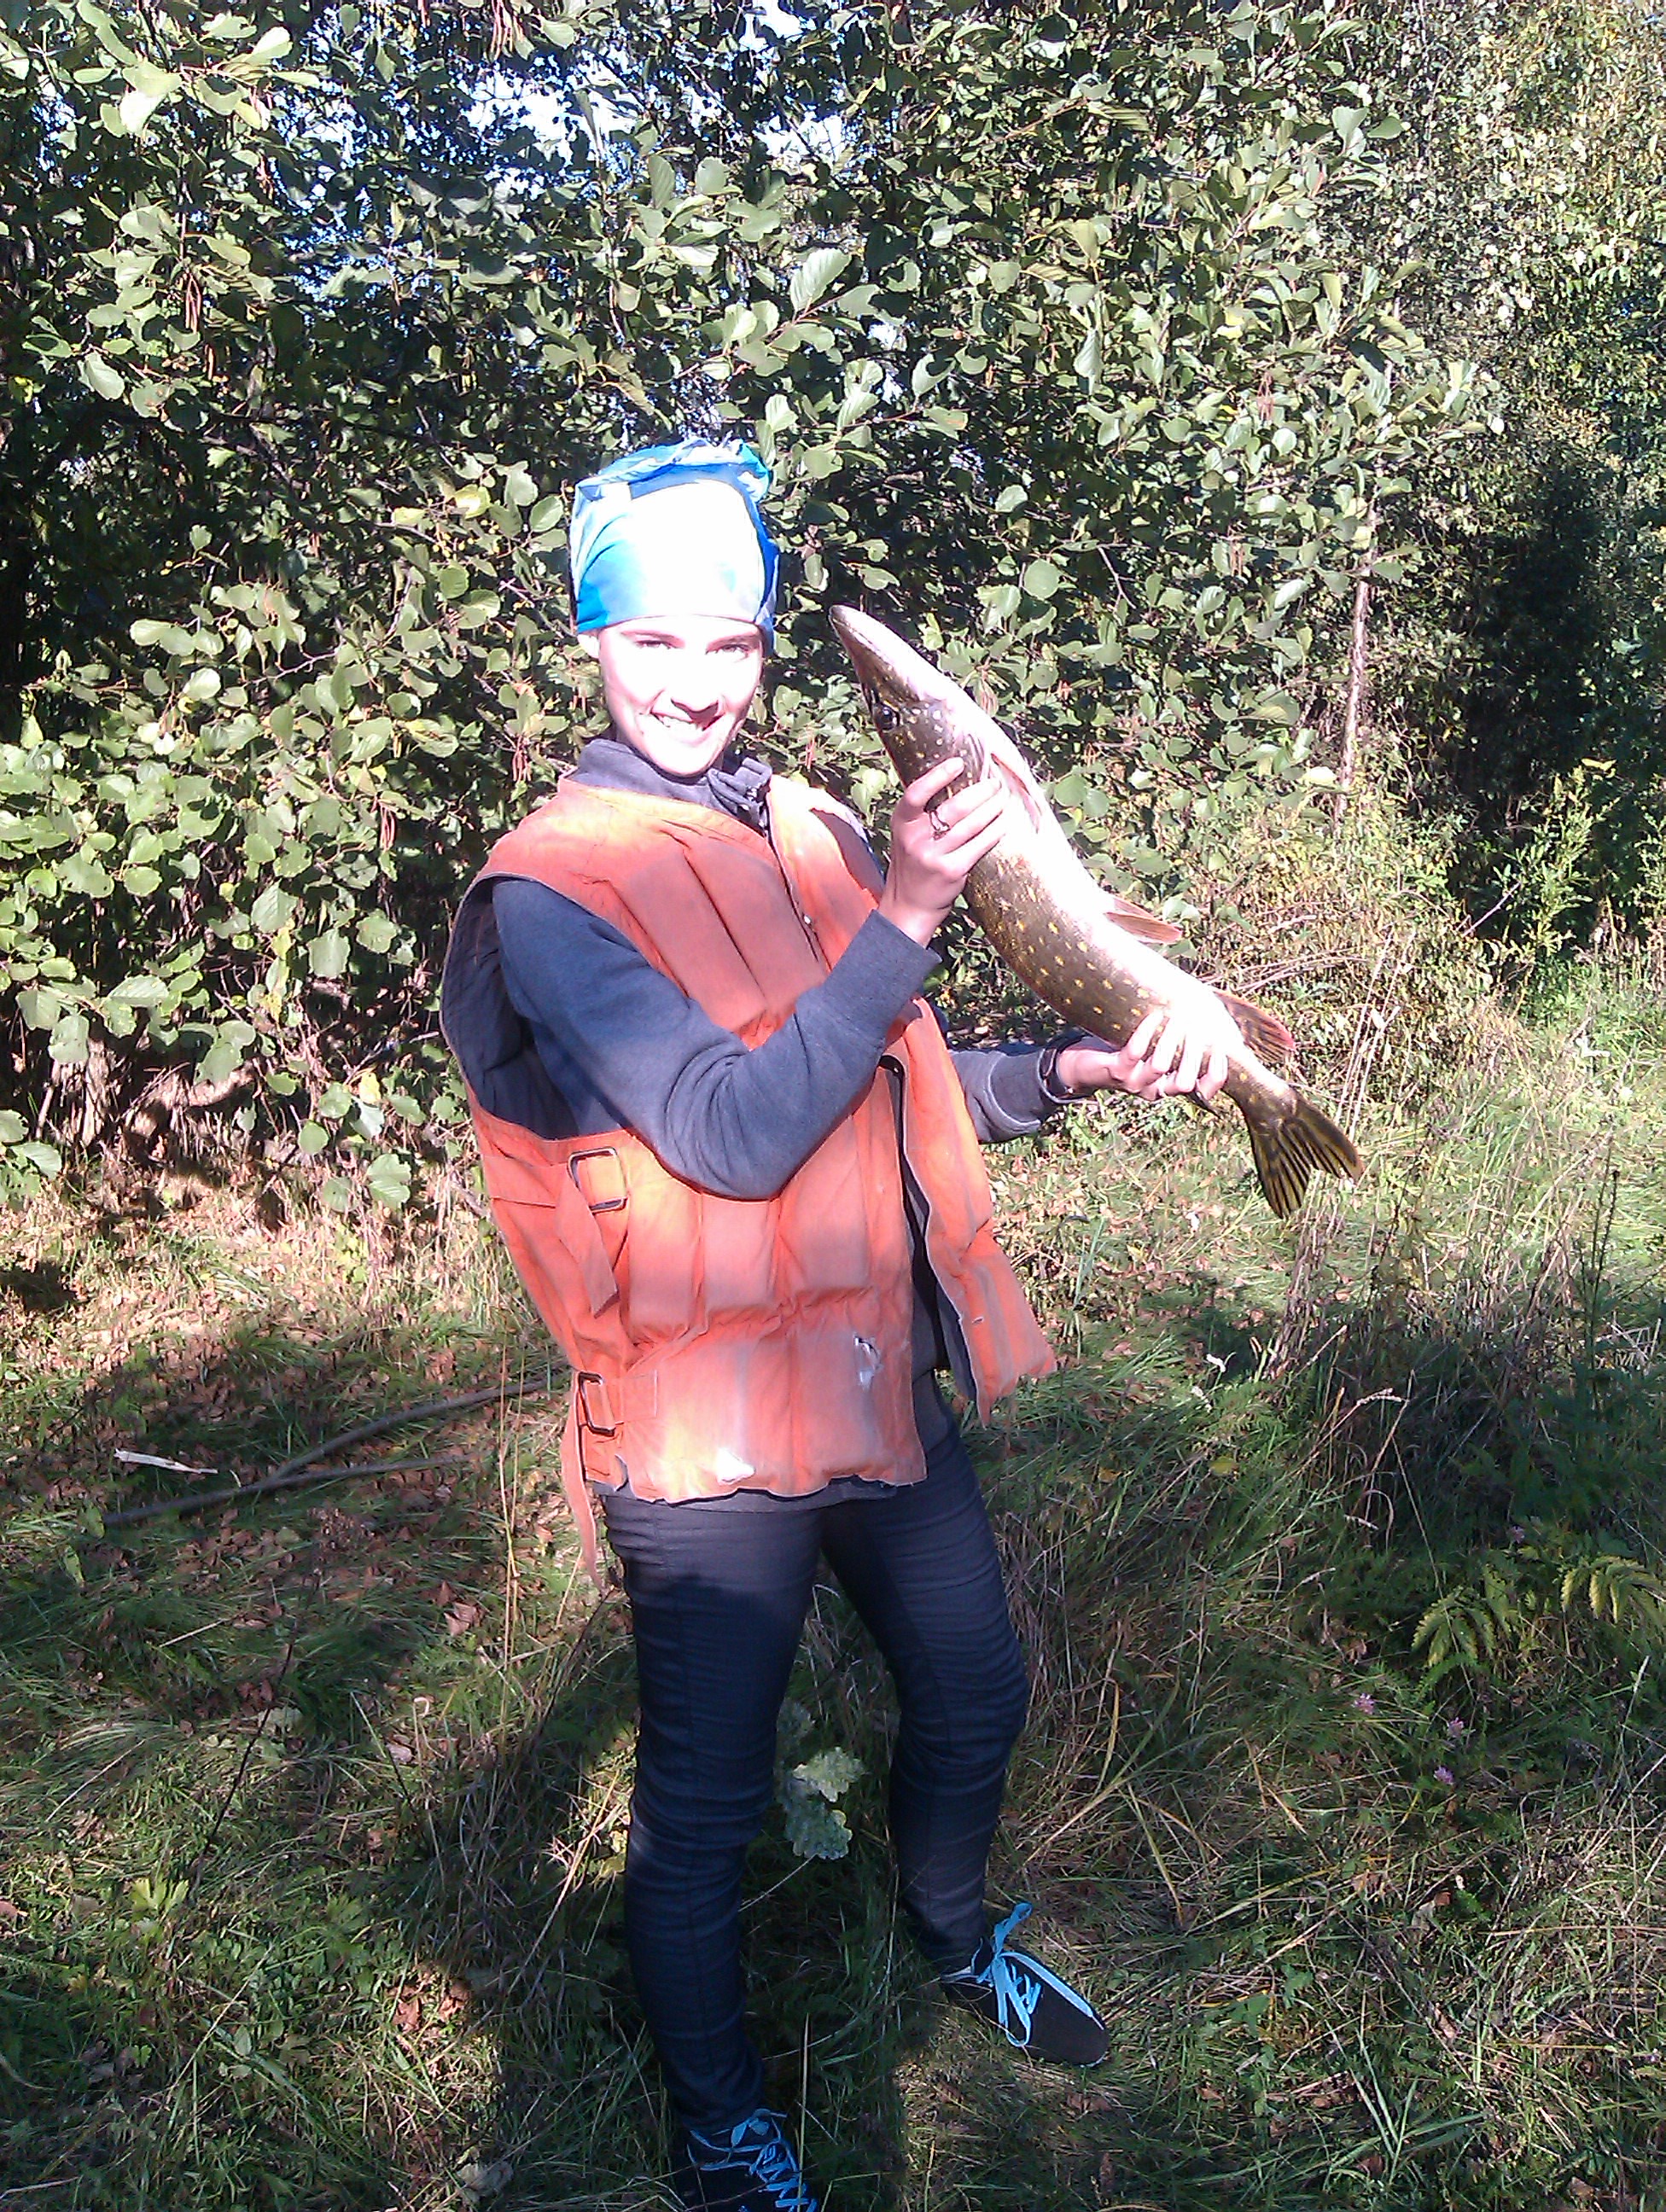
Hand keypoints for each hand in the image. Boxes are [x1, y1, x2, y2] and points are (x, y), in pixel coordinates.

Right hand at [877, 756, 1006, 945]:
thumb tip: (957, 784)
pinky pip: (980, 844)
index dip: (938, 776)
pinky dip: (995, 831)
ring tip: (1003, 799)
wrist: (909, 905)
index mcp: (902, 823)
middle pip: (954, 807)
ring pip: (971, 824)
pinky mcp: (951, 871)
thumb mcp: (908, 836)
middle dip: (980, 792)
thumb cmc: (914, 864)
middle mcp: (915, 839)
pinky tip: (1003, 823)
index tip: (958, 763)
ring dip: (993, 808)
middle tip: (994, 784)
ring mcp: (933, 856)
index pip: (916, 793)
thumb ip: (924, 814)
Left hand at [1055, 1007, 1237, 1106]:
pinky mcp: (1117, 1071)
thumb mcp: (1157, 1048)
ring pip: (1161, 1065)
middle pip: (1185, 1082)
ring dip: (1169, 1038)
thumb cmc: (1125, 1051)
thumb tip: (1210, 1013)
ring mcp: (1136, 1083)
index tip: (1222, 1047)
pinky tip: (1152, 1016)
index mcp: (1170, 1086)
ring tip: (1174, 1017)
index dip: (1217, 1073)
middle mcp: (1156, 1090)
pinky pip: (1135, 1051)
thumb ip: (1179, 1042)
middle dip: (1193, 1052)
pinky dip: (1146, 1031)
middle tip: (1195, 1025)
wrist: (1081, 1064)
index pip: (1204, 1089)